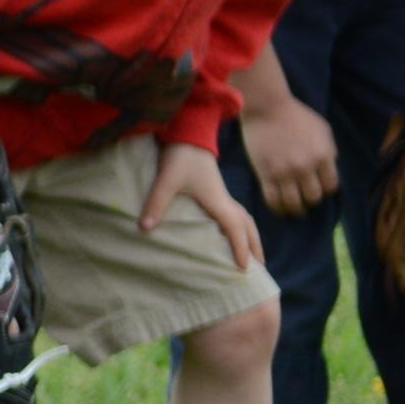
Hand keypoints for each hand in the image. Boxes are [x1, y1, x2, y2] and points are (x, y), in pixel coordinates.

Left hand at [145, 140, 262, 270]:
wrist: (189, 134)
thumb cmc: (180, 157)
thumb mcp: (166, 180)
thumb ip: (156, 203)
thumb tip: (145, 228)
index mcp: (218, 201)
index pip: (235, 229)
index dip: (240, 248)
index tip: (243, 268)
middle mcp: (225, 200)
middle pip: (248, 227)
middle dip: (255, 247)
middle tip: (259, 268)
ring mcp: (223, 195)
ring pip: (245, 219)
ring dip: (252, 237)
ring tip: (254, 255)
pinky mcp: (217, 191)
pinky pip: (236, 214)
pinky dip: (241, 227)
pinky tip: (235, 234)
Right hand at [239, 97, 337, 218]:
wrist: (267, 108)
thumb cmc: (296, 116)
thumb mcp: (323, 130)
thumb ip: (329, 150)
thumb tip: (329, 168)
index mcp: (323, 156)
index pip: (331, 186)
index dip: (326, 190)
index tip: (320, 189)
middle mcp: (305, 167)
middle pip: (313, 197)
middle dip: (311, 200)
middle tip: (305, 198)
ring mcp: (284, 172)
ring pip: (293, 203)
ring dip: (295, 209)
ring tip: (294, 209)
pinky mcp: (265, 174)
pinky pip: (273, 200)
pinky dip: (277, 208)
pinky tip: (279, 208)